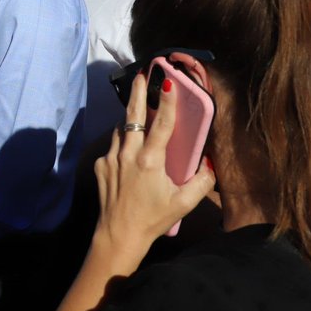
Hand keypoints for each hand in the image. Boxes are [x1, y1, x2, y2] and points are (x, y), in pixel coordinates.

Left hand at [93, 72, 214, 261]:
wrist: (118, 235)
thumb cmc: (153, 219)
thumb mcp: (183, 204)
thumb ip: (202, 182)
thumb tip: (210, 163)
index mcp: (149, 161)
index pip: (161, 124)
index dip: (167, 101)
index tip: (167, 81)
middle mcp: (127, 154)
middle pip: (132, 116)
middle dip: (137, 93)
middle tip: (141, 74)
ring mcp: (110, 158)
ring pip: (120, 130)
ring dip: (129, 120)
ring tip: (138, 111)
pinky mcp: (100, 166)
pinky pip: (112, 147)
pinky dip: (121, 143)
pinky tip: (129, 150)